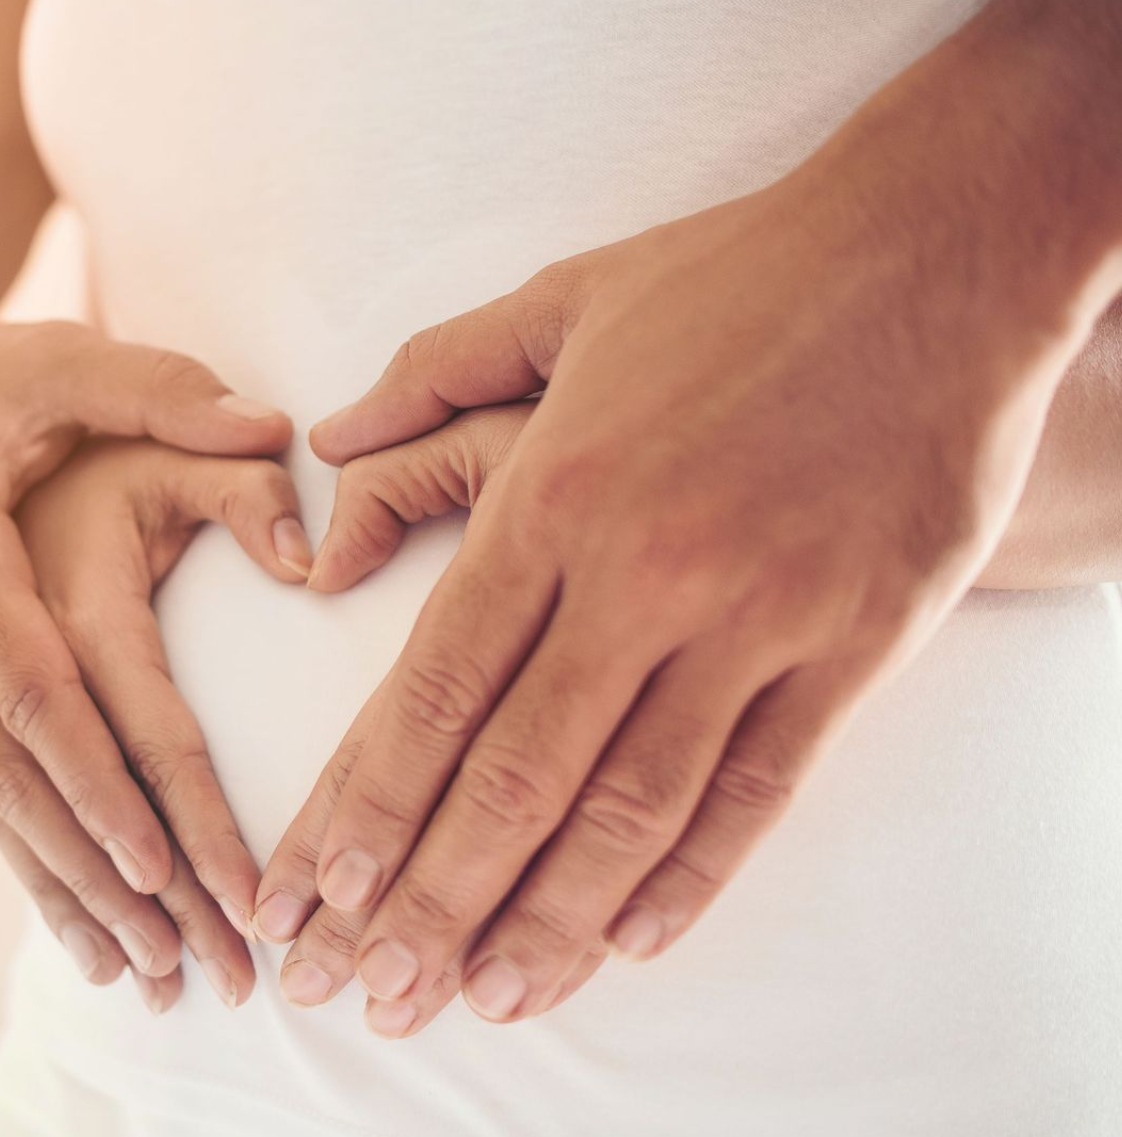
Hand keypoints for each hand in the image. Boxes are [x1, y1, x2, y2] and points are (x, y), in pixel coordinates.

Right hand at [0, 313, 299, 990]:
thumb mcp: (64, 358)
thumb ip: (164, 390)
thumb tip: (275, 431)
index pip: (36, 690)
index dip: (97, 780)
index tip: (166, 864)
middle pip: (12, 775)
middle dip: (96, 874)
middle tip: (180, 961)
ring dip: (62, 889)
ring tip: (141, 975)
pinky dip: (25, 858)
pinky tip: (78, 923)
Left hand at [256, 168, 1078, 1031]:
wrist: (938, 254)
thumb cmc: (736, 276)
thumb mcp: (562, 298)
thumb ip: (431, 373)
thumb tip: (328, 442)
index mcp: (551, 494)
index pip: (432, 688)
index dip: (367, 805)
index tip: (315, 889)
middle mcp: (642, 574)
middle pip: (511, 776)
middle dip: (426, 898)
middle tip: (362, 990)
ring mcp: (755, 617)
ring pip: (628, 810)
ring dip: (546, 921)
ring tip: (480, 999)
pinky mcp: (854, 643)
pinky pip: (758, 791)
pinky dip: (689, 877)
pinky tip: (625, 940)